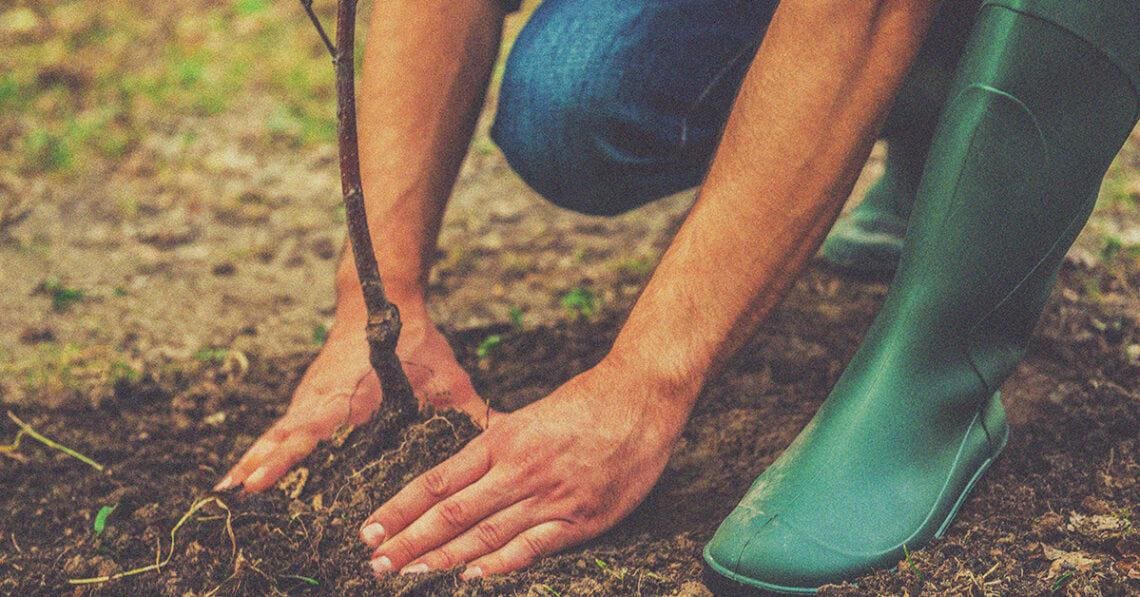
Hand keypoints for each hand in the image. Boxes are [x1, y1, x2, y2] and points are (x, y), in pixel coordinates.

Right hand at [215, 295, 486, 492]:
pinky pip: (284, 426)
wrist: (380, 297)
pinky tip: (249, 472)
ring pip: (278, 431)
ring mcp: (311, 396)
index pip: (311, 431)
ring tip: (227, 493)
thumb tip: (506, 435)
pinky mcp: (310, 396)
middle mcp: (323, 398)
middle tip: (234, 497)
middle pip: (284, 436)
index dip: (285, 458)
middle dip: (259, 465)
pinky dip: (265, 447)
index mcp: (351, 396)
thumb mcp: (447, 377)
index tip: (258, 481)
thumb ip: (471, 412)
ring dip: (254, 458)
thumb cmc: (417, 340)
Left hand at [357, 358, 692, 577]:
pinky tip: (470, 577)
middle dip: (409, 540)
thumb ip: (498, 443)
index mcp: (501, 441)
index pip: (437, 480)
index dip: (401, 508)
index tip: (370, 528)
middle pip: (452, 512)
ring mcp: (549, 497)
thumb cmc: (586, 402)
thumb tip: (465, 461)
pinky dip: (500, 563)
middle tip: (376, 563)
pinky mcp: (581, 518)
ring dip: (442, 557)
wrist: (641, 397)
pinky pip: (533, 546)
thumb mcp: (530, 415)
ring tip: (408, 574)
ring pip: (484, 533)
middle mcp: (518, 470)